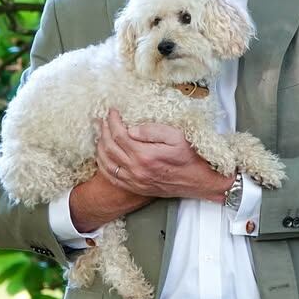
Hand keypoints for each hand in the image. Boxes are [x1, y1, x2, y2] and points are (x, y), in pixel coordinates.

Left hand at [96, 109, 232, 200]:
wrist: (200, 181)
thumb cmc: (191, 156)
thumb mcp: (177, 136)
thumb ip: (153, 131)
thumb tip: (131, 129)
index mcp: (145, 155)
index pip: (119, 135)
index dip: (112, 121)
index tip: (112, 111)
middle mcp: (136, 170)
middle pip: (109, 148)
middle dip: (102, 130)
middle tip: (100, 119)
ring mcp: (135, 181)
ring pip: (107, 163)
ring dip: (99, 146)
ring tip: (99, 133)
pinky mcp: (136, 187)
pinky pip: (112, 177)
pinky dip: (103, 165)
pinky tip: (102, 155)